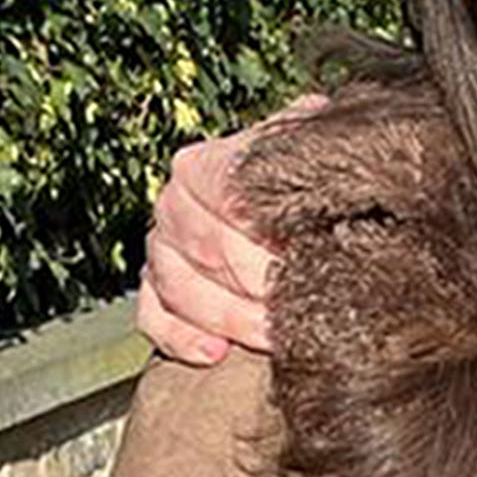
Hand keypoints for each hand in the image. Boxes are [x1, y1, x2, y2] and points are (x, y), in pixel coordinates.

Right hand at [135, 95, 321, 360]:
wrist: (285, 209)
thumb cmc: (304, 181)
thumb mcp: (313, 150)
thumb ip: (313, 141)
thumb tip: (323, 123)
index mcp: (204, 164)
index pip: (225, 199)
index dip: (266, 235)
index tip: (304, 261)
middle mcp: (172, 203)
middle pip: (208, 251)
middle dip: (257, 285)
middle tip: (300, 309)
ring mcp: (158, 247)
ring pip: (179, 288)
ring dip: (229, 317)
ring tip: (273, 336)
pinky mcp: (154, 287)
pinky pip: (153, 317)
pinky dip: (181, 337)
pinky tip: (215, 353)